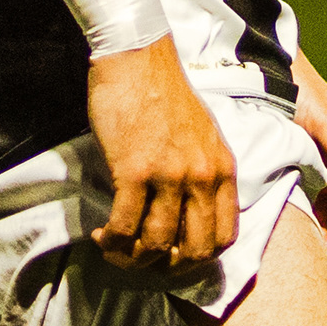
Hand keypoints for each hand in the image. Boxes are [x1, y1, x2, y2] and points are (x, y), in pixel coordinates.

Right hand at [87, 37, 237, 273]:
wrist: (138, 57)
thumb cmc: (166, 94)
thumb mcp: (204, 135)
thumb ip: (205, 173)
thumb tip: (188, 219)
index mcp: (223, 168)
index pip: (225, 236)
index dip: (198, 259)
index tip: (173, 258)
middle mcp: (203, 175)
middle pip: (194, 252)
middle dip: (166, 268)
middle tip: (143, 260)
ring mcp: (170, 174)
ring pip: (156, 246)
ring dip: (131, 258)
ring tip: (115, 247)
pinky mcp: (135, 171)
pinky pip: (125, 228)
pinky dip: (111, 241)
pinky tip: (102, 234)